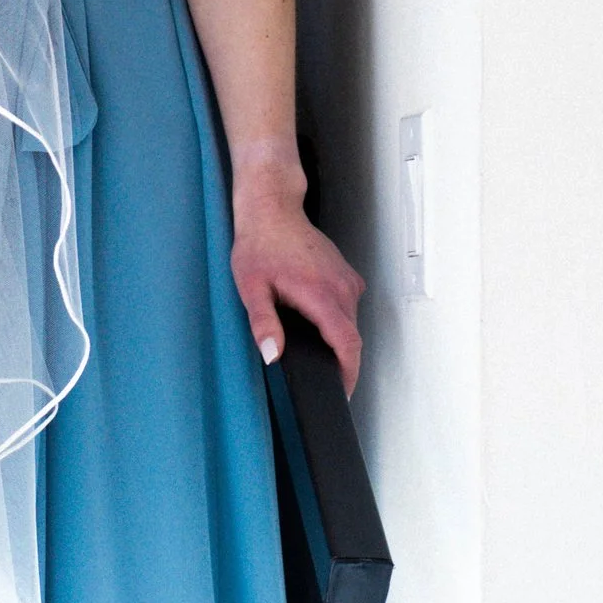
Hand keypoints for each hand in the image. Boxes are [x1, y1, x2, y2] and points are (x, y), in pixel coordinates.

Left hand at [230, 154, 363, 392]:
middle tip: (321, 377)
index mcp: (321, 293)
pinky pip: (348, 307)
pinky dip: (336, 320)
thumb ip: (263, 323)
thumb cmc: (259, 245)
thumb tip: (273, 354)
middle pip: (351, 336)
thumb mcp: (251, 287)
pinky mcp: (347, 275)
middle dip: (341, 361)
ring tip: (314, 347)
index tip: (343, 391)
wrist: (272, 211)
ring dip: (337, 339)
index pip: (347, 343)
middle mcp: (342, 287)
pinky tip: (314, 318)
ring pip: (350, 322)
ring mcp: (348, 280)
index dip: (349, 372)